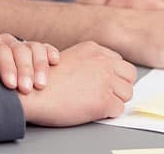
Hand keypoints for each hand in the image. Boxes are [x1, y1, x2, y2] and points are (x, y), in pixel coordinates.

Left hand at [0, 32, 58, 93]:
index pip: (0, 50)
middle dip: (25, 70)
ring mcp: (19, 42)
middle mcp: (5, 39)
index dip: (7, 66)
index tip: (11, 85)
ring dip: (40, 65)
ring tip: (41, 84)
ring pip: (34, 47)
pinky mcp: (29, 48)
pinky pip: (43, 46)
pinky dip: (50, 52)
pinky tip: (55, 62)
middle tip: (27, 89)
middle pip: (19, 50)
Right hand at [18, 41, 135, 125]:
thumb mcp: (70, 58)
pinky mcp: (104, 101)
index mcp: (94, 49)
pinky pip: (119, 109)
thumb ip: (88, 62)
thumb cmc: (45, 81)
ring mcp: (106, 81)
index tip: (105, 84)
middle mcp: (103, 62)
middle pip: (130, 75)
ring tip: (98, 104)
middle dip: (121, 86)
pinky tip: (93, 111)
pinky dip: (109, 113)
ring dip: (116, 100)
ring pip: (127, 93)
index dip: (114, 75)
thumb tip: (102, 74)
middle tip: (108, 95)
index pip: (119, 62)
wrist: (33, 94)